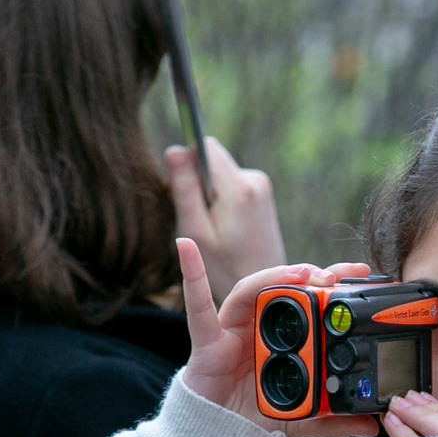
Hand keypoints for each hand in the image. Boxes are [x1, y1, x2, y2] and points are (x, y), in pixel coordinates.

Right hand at [168, 138, 285, 304]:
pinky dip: (222, 203)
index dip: (187, 164)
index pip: (205, 147)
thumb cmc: (225, 267)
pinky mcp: (262, 196)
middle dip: (198, 184)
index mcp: (239, 187)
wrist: (263, 290)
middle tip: (199, 221)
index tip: (184, 195)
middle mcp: (255, 180)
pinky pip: (230, 187)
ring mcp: (262, 188)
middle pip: (212, 162)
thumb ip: (184, 189)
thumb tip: (174, 150)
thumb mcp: (196, 231)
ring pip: (220, 176)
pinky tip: (226, 230)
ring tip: (214, 230)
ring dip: (210, 197)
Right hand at [176, 239, 378, 436]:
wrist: (215, 436)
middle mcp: (259, 325)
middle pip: (286, 288)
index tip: (362, 272)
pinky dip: (191, 275)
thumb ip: (332, 420)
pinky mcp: (207, 339)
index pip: (311, 301)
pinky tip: (187, 249)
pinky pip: (198, 306)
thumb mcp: (300, 418)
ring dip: (275, 275)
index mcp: (284, 338)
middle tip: (338, 274)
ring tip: (302, 273)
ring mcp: (233, 328)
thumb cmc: (252, 415)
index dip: (334, 284)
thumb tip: (370, 425)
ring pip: (253, 290)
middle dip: (312, 274)